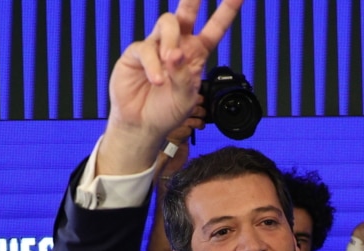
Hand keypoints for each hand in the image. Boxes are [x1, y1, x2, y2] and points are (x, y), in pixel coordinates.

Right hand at [98, 0, 241, 174]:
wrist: (143, 125)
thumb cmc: (168, 111)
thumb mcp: (187, 98)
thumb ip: (185, 76)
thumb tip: (174, 54)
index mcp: (196, 54)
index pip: (215, 28)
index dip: (226, 11)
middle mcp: (177, 45)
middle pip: (186, 12)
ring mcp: (156, 47)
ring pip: (166, 23)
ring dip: (171, 40)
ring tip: (171, 61)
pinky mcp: (136, 54)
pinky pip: (146, 48)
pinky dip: (154, 64)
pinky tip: (157, 80)